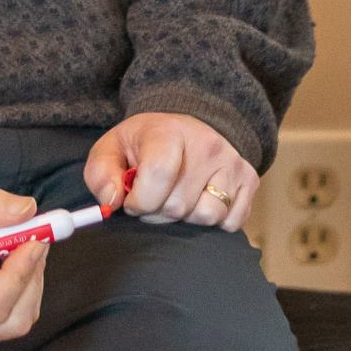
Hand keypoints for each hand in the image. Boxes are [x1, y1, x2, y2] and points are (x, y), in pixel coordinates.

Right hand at [0, 187, 48, 350]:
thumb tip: (27, 211)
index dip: (22, 271)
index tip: (37, 236)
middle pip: (14, 319)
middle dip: (33, 275)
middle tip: (36, 235)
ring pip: (18, 320)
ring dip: (30, 279)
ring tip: (19, 243)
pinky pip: (11, 317)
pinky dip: (22, 287)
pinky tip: (9, 259)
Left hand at [84, 112, 255, 232]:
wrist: (185, 128)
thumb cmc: (144, 145)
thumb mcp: (111, 150)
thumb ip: (101, 175)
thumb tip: (113, 202)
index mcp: (169, 132)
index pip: (158, 176)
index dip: (139, 201)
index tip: (132, 200)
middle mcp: (207, 145)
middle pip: (177, 206)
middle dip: (158, 212)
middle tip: (155, 196)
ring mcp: (232, 162)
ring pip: (207, 215)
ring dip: (186, 217)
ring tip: (178, 198)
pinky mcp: (249, 179)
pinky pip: (232, 221)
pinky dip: (214, 221)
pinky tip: (200, 201)